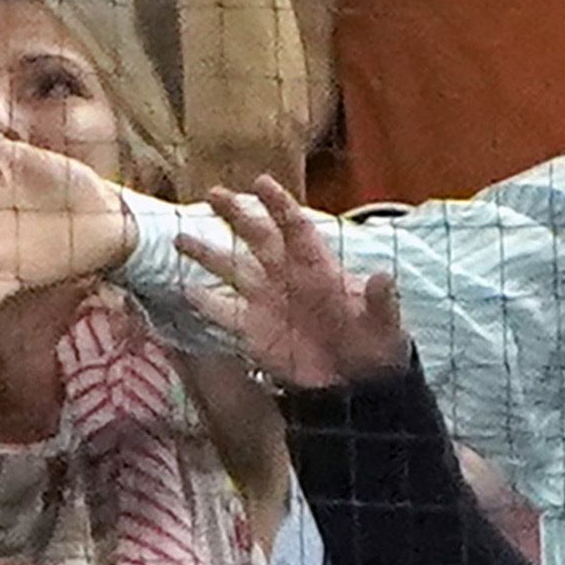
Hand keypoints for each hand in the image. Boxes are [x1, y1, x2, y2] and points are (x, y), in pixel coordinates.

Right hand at [179, 175, 407, 387]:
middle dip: (235, 214)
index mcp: (317, 266)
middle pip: (257, 237)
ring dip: (207, 253)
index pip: (295, 227)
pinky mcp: (252, 330)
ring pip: (232, 269)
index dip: (278, 204)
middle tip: (213, 194)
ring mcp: (266, 301)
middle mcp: (286, 276)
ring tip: (180, 238)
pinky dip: (205, 303)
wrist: (355, 382)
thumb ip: (379, 301)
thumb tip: (383, 276)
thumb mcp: (383, 324)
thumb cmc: (373, 346)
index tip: (260, 182)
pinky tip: (186, 291)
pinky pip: (224, 312)